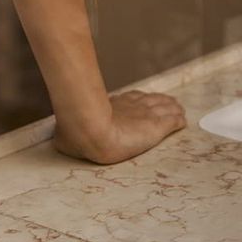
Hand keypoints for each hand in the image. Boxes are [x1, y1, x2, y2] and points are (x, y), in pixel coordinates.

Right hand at [53, 89, 186, 164]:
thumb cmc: (78, 133)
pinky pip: (173, 121)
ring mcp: (144, 115)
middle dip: (159, 102)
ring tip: (178, 110)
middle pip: (150, 101)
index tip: (143, 101)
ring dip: (172, 109)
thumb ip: (69, 137)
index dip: (138, 101)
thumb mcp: (70, 135)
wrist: (90, 131)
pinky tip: (182, 121)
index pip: (130, 100)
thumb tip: (59, 141)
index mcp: (112, 106)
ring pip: (164, 108)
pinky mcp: (156, 127)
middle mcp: (130, 106)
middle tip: (168, 103)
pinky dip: (178, 121)